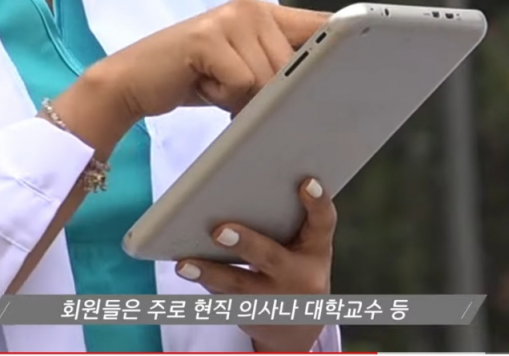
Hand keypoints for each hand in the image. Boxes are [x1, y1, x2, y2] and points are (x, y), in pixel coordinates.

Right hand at [87, 0, 329, 118]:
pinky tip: (204, 86)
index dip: (340, 48)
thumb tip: (322, 91)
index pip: (320, 26)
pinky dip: (227, 99)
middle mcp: (251, 8)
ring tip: (217, 88)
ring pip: (270, 78)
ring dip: (247, 99)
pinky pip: (243, 83)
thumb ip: (278, 68)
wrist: (135, 81)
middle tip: (239, 96)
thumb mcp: (244, 70)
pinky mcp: (207, 38)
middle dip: (274, 96)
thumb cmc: (195, 79)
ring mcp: (229, 19)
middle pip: (295, 66)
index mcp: (265, 13)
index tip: (367, 67)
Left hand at [175, 178, 336, 352]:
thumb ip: (286, 221)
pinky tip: (186, 270)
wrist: (297, 327)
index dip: (318, 202)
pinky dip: (203, 282)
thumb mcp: (304, 248)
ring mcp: (273, 299)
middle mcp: (298, 276)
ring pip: (238, 284)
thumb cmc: (294, 268)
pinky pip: (222, 298)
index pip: (323, 223)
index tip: (306, 182)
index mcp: (315, 250)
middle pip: (270, 257)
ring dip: (209, 273)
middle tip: (220, 231)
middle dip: (245, 244)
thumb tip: (234, 189)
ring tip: (184, 264)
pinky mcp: (250, 314)